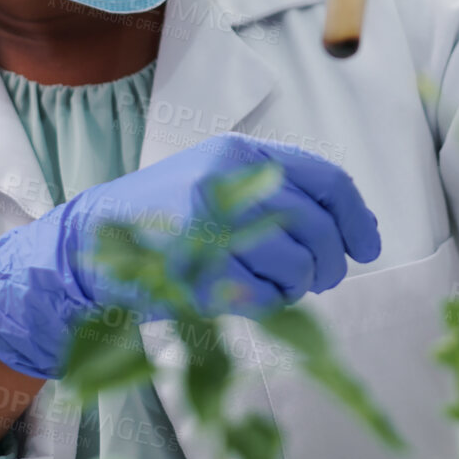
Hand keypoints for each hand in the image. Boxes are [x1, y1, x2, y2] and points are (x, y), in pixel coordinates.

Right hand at [0, 132, 381, 378]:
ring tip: (271, 285)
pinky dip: (266, 304)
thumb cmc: (167, 219)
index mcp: (241, 153)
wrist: (90, 242)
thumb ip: (280, 196)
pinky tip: (246, 296)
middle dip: (330, 261)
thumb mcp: (221, 184)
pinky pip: (263, 295)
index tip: (368, 246)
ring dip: (296, 285)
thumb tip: (355, 231)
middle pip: (317, 226)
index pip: (326, 180)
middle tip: (322, 279)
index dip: (356, 218)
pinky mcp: (198, 267)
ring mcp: (213, 223)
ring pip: (296, 263)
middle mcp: (230, 180)